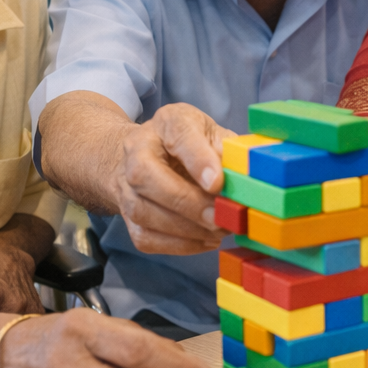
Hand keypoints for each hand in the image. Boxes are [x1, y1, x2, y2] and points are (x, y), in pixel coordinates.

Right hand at [114, 103, 234, 255]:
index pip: (178, 134)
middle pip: (146, 175)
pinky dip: (179, 245)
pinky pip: (145, 236)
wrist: (151, 154)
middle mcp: (138, 149)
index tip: (217, 183)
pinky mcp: (126, 214)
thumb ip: (227, 151)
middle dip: (186, 202)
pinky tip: (206, 240)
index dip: (198, 160)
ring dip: (184, 228)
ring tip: (218, 231)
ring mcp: (126, 183)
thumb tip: (242, 179)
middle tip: (219, 217)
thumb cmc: (192, 144)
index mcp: (168, 122)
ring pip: (142, 211)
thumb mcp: (214, 135)